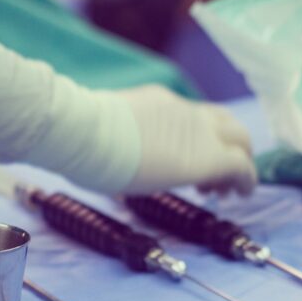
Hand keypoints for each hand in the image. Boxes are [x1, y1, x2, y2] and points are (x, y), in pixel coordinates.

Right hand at [0, 37, 254, 194]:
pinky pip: (240, 168)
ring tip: (228, 193)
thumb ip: (92, 134)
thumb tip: (57, 140)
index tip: (194, 160)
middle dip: (230, 147)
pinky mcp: (203, 156)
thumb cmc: (69, 131)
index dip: (201, 136)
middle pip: (226, 122)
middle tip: (218, 180)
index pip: (191, 114)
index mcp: (156, 103)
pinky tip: (238, 197)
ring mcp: (195, 131)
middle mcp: (181, 111)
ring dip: (238, 166)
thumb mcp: (86, 129)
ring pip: (240, 142)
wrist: (77, 129)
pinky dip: (244, 182)